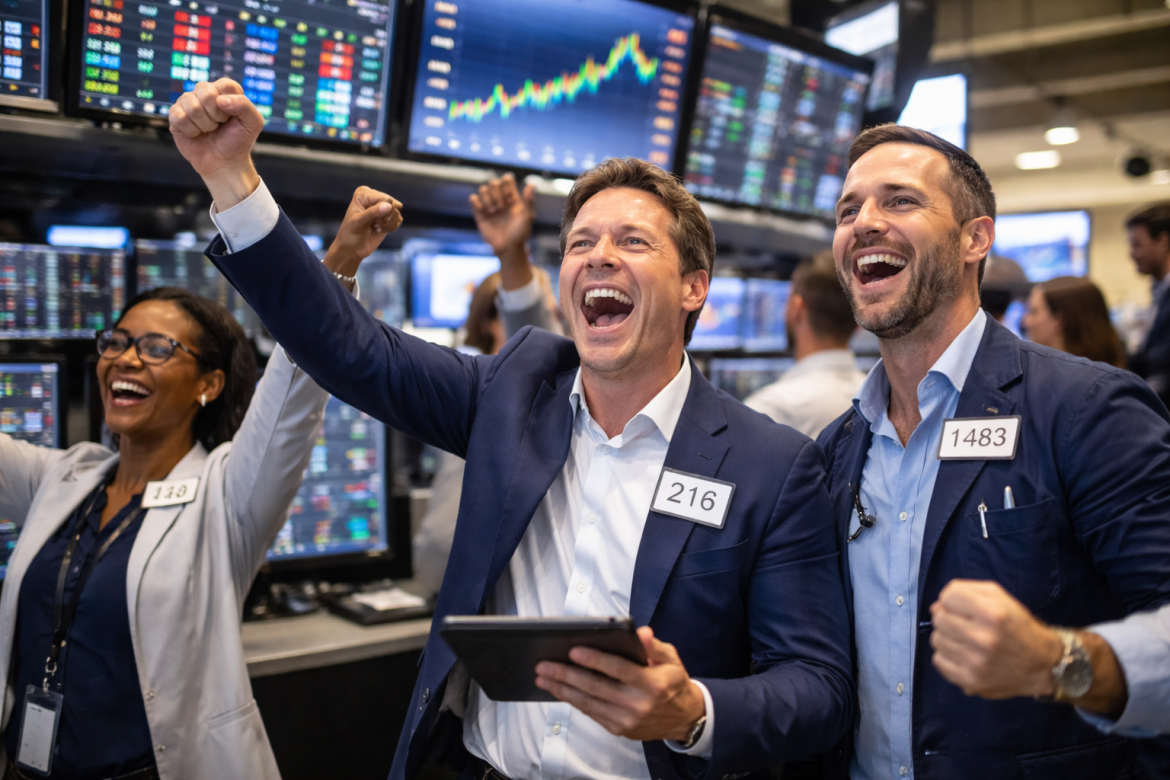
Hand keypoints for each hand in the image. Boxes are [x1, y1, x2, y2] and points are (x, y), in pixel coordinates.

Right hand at [169, 79, 264, 208]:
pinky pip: (179, 117)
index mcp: (224, 90)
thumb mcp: (253, 124)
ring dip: (204, 125)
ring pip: (191, 105)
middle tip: (219, 125)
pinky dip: (191, 131)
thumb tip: (220, 100)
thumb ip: (245, 106)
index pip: (226, 85)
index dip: (230, 104)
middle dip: (216, 115)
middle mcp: (205, 92)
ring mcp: (188, 102)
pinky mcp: (175, 115)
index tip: (232, 117)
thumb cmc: (238, 141)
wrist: (224, 162)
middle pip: (205, 92)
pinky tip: (196, 134)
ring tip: (208, 130)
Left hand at [323, 186, 403, 279]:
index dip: (382, 211)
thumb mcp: (359, 223)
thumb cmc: (350, 234)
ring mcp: (382, 207)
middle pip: (393, 204)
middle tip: (374, 224)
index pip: (384, 198)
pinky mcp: (388, 217)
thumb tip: (389, 206)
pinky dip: (392, 227)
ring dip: (388, 224)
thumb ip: (373, 213)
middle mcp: (374, 197)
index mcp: (364, 194)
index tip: (373, 221)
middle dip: (386, 218)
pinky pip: (399, 219)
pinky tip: (380, 229)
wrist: (353, 249)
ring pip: (397, 213)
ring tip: (376, 227)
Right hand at [470, 173, 535, 290]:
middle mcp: (500, 199)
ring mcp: (489, 206)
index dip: (506, 184)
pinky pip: (473, 199)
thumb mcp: (528, 217)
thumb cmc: (520, 234)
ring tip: (494, 211)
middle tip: (502, 207)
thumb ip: (529, 201)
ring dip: (488, 199)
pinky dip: (476, 202)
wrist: (508, 248)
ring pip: (483, 189)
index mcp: (513, 197)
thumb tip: (532, 184)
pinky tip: (484, 211)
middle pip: (493, 183)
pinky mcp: (479, 213)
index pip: (506, 179)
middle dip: (497, 194)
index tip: (510, 197)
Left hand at [534, 626, 705, 742]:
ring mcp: (626, 720)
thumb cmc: (673, 682)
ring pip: (588, 703)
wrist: (684, 718)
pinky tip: (559, 689)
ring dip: (562, 689)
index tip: (574, 651)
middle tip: (544, 665)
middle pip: (596, 687)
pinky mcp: (619, 729)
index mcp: (652, 683)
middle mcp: (638, 704)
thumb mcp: (671, 659)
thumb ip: (654, 645)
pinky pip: (591, 713)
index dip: (595, 660)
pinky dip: (572, 701)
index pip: (618, 669)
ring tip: (543, 677)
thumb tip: (641, 632)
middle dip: (567, 675)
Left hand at [929, 579, 1062, 698]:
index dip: (952, 599)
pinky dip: (947, 657)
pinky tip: (964, 656)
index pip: (948, 596)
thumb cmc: (1020, 628)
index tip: (961, 607)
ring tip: (965, 641)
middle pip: (939, 618)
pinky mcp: (969, 681)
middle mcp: (983, 638)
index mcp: (993, 613)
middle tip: (964, 625)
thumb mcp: (1003, 599)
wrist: (1044, 667)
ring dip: (947, 637)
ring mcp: (975, 662)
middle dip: (948, 618)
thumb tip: (938, 603)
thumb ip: (968, 590)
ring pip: (936, 640)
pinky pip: (938, 661)